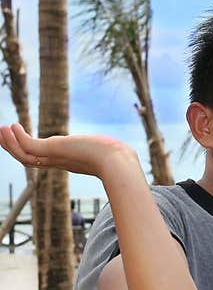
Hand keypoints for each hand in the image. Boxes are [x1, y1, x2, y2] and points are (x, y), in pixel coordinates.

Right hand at [0, 123, 137, 177]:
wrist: (118, 163)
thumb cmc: (118, 158)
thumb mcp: (108, 151)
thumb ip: (108, 151)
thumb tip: (123, 150)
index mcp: (67, 162)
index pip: (41, 160)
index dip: (27, 151)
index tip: (19, 140)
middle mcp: (58, 162)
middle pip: (27, 159)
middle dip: (12, 147)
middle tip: (0, 134)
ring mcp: (55, 157)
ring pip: (23, 155)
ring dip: (10, 142)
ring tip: (1, 129)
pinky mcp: (54, 151)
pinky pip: (29, 146)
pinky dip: (18, 138)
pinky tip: (13, 126)